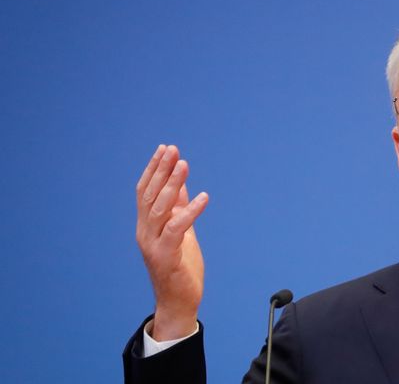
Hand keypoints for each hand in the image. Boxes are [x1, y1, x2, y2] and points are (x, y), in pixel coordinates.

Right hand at [135, 144, 208, 340]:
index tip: (165, 149)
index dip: (154, 169)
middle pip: (150, 196)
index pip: (145, 191)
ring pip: (160, 209)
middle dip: (161, 170)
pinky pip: (176, 229)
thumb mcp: (181, 232)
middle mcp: (145, 232)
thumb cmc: (180, 267)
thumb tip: (180, 185)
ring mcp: (152, 245)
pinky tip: (203, 197)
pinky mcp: (166, 256)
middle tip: (173, 150)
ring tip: (184, 165)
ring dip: (172, 185)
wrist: (178, 302)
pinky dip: (189, 211)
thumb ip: (178, 210)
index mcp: (146, 225)